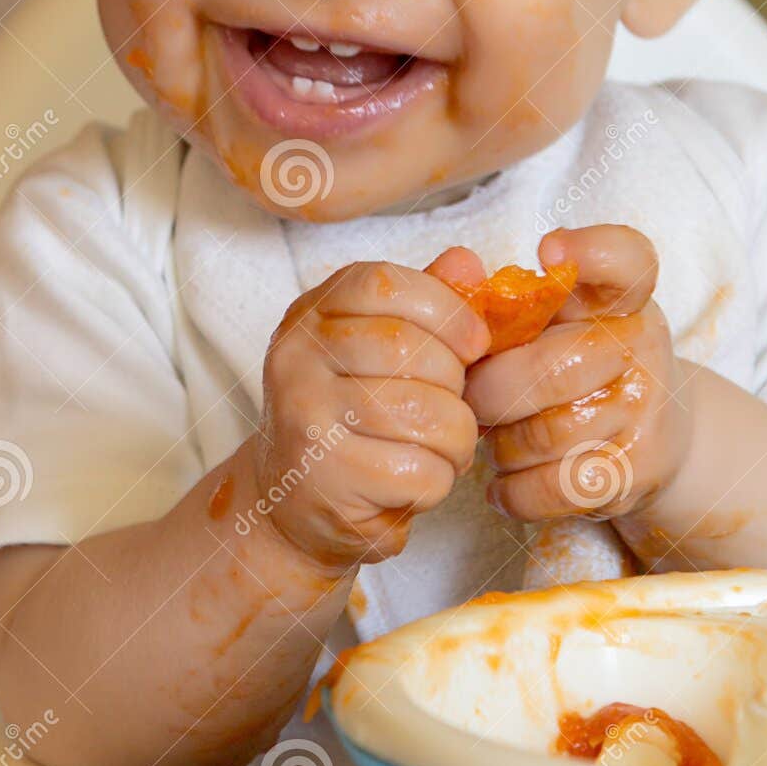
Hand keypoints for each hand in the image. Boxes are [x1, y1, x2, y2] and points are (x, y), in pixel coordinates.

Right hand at [258, 257, 488, 566]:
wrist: (292, 502)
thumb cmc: (353, 415)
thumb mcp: (380, 347)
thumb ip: (425, 302)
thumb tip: (468, 264)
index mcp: (312, 313)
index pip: (386, 285)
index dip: (447, 309)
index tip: (474, 343)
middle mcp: (297, 359)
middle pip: (409, 349)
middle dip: (455, 384)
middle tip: (452, 406)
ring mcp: (305, 419)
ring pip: (424, 415)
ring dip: (456, 438)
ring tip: (443, 446)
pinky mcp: (326, 480)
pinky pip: (419, 471)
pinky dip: (439, 480)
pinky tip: (420, 480)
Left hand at [464, 226, 691, 523]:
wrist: (657, 437)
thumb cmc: (578, 365)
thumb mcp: (554, 321)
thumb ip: (500, 294)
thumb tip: (457, 266)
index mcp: (620, 298)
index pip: (627, 260)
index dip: (591, 251)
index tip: (549, 250)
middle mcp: (640, 347)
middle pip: (549, 369)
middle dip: (489, 393)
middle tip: (471, 400)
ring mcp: (645, 411)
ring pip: (543, 437)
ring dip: (500, 446)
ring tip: (495, 441)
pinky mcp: (637, 472)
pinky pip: (554, 488)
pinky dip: (514, 491)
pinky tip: (505, 482)